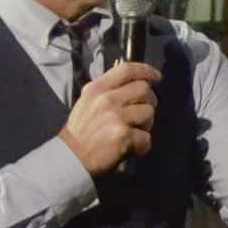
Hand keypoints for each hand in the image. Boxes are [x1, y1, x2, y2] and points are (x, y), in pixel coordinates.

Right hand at [62, 60, 159, 174]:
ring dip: (146, 125)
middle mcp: (107, 99)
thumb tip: (134, 85)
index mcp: (97, 88)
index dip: (146, 71)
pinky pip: (146, 137)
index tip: (156, 77)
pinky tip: (131, 148)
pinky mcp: (124, 135)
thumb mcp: (87, 101)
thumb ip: (108, 91)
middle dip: (149, 102)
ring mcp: (116, 117)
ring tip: (132, 133)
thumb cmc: (81, 132)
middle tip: (141, 115)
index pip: (127, 69)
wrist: (71, 158)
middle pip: (144, 90)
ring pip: (149, 113)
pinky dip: (142, 146)